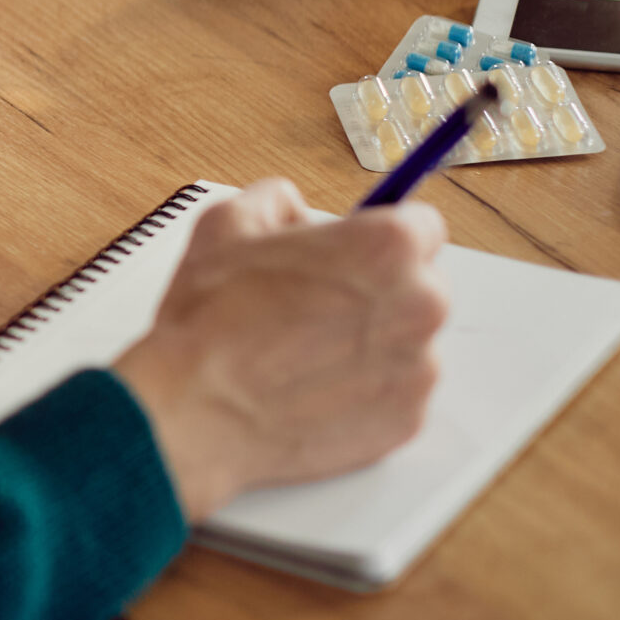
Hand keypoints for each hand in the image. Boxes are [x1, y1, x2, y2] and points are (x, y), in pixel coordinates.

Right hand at [112, 179, 448, 521]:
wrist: (195, 411)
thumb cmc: (211, 324)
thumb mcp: (226, 225)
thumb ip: (276, 200)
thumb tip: (291, 209)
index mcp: (386, 247)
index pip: (424, 224)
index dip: (380, 234)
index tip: (358, 249)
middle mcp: (419, 306)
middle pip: (421, 284)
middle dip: (378, 289)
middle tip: (319, 302)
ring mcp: (417, 368)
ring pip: (408, 342)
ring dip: (370, 341)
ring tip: (306, 351)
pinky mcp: (406, 419)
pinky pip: (397, 393)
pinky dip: (365, 390)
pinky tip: (314, 386)